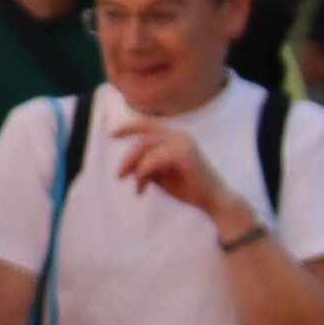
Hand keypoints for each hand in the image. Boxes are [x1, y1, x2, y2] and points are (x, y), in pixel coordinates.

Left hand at [115, 120, 246, 236]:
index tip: (112, 134)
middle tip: (119, 176)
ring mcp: (183, 143)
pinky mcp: (185, 154)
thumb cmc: (186, 187)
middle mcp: (179, 136)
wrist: (211, 199)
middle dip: (128, 158)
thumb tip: (125, 166)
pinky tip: (142, 189)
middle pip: (143, 139)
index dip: (129, 127)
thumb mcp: (159, 174)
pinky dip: (143, 174)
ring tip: (137, 187)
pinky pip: (153, 160)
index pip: (148, 126)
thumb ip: (144, 165)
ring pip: (146, 149)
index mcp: (175, 137)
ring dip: (135, 169)